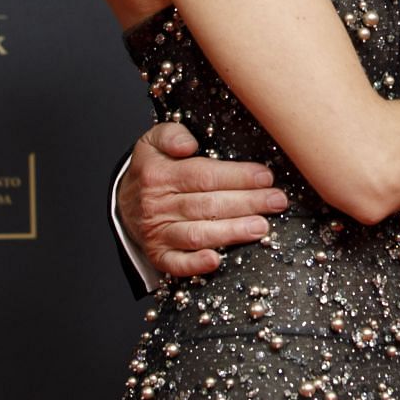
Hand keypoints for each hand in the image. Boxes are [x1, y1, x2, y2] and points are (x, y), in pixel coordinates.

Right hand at [118, 121, 288, 276]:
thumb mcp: (153, 141)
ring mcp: (157, 232)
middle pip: (207, 205)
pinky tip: (217, 260)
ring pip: (198, 234)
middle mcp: (157, 205)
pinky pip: (176, 263)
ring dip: (232, 232)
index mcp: (159, 174)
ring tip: (261, 227)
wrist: (123, 202)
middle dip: (247, 203)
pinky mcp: (158, 254)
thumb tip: (188, 145)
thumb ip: (171, 134)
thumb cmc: (151, 169)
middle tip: (276, 201)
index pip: (204, 175)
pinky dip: (196, 264)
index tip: (266, 177)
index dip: (237, 177)